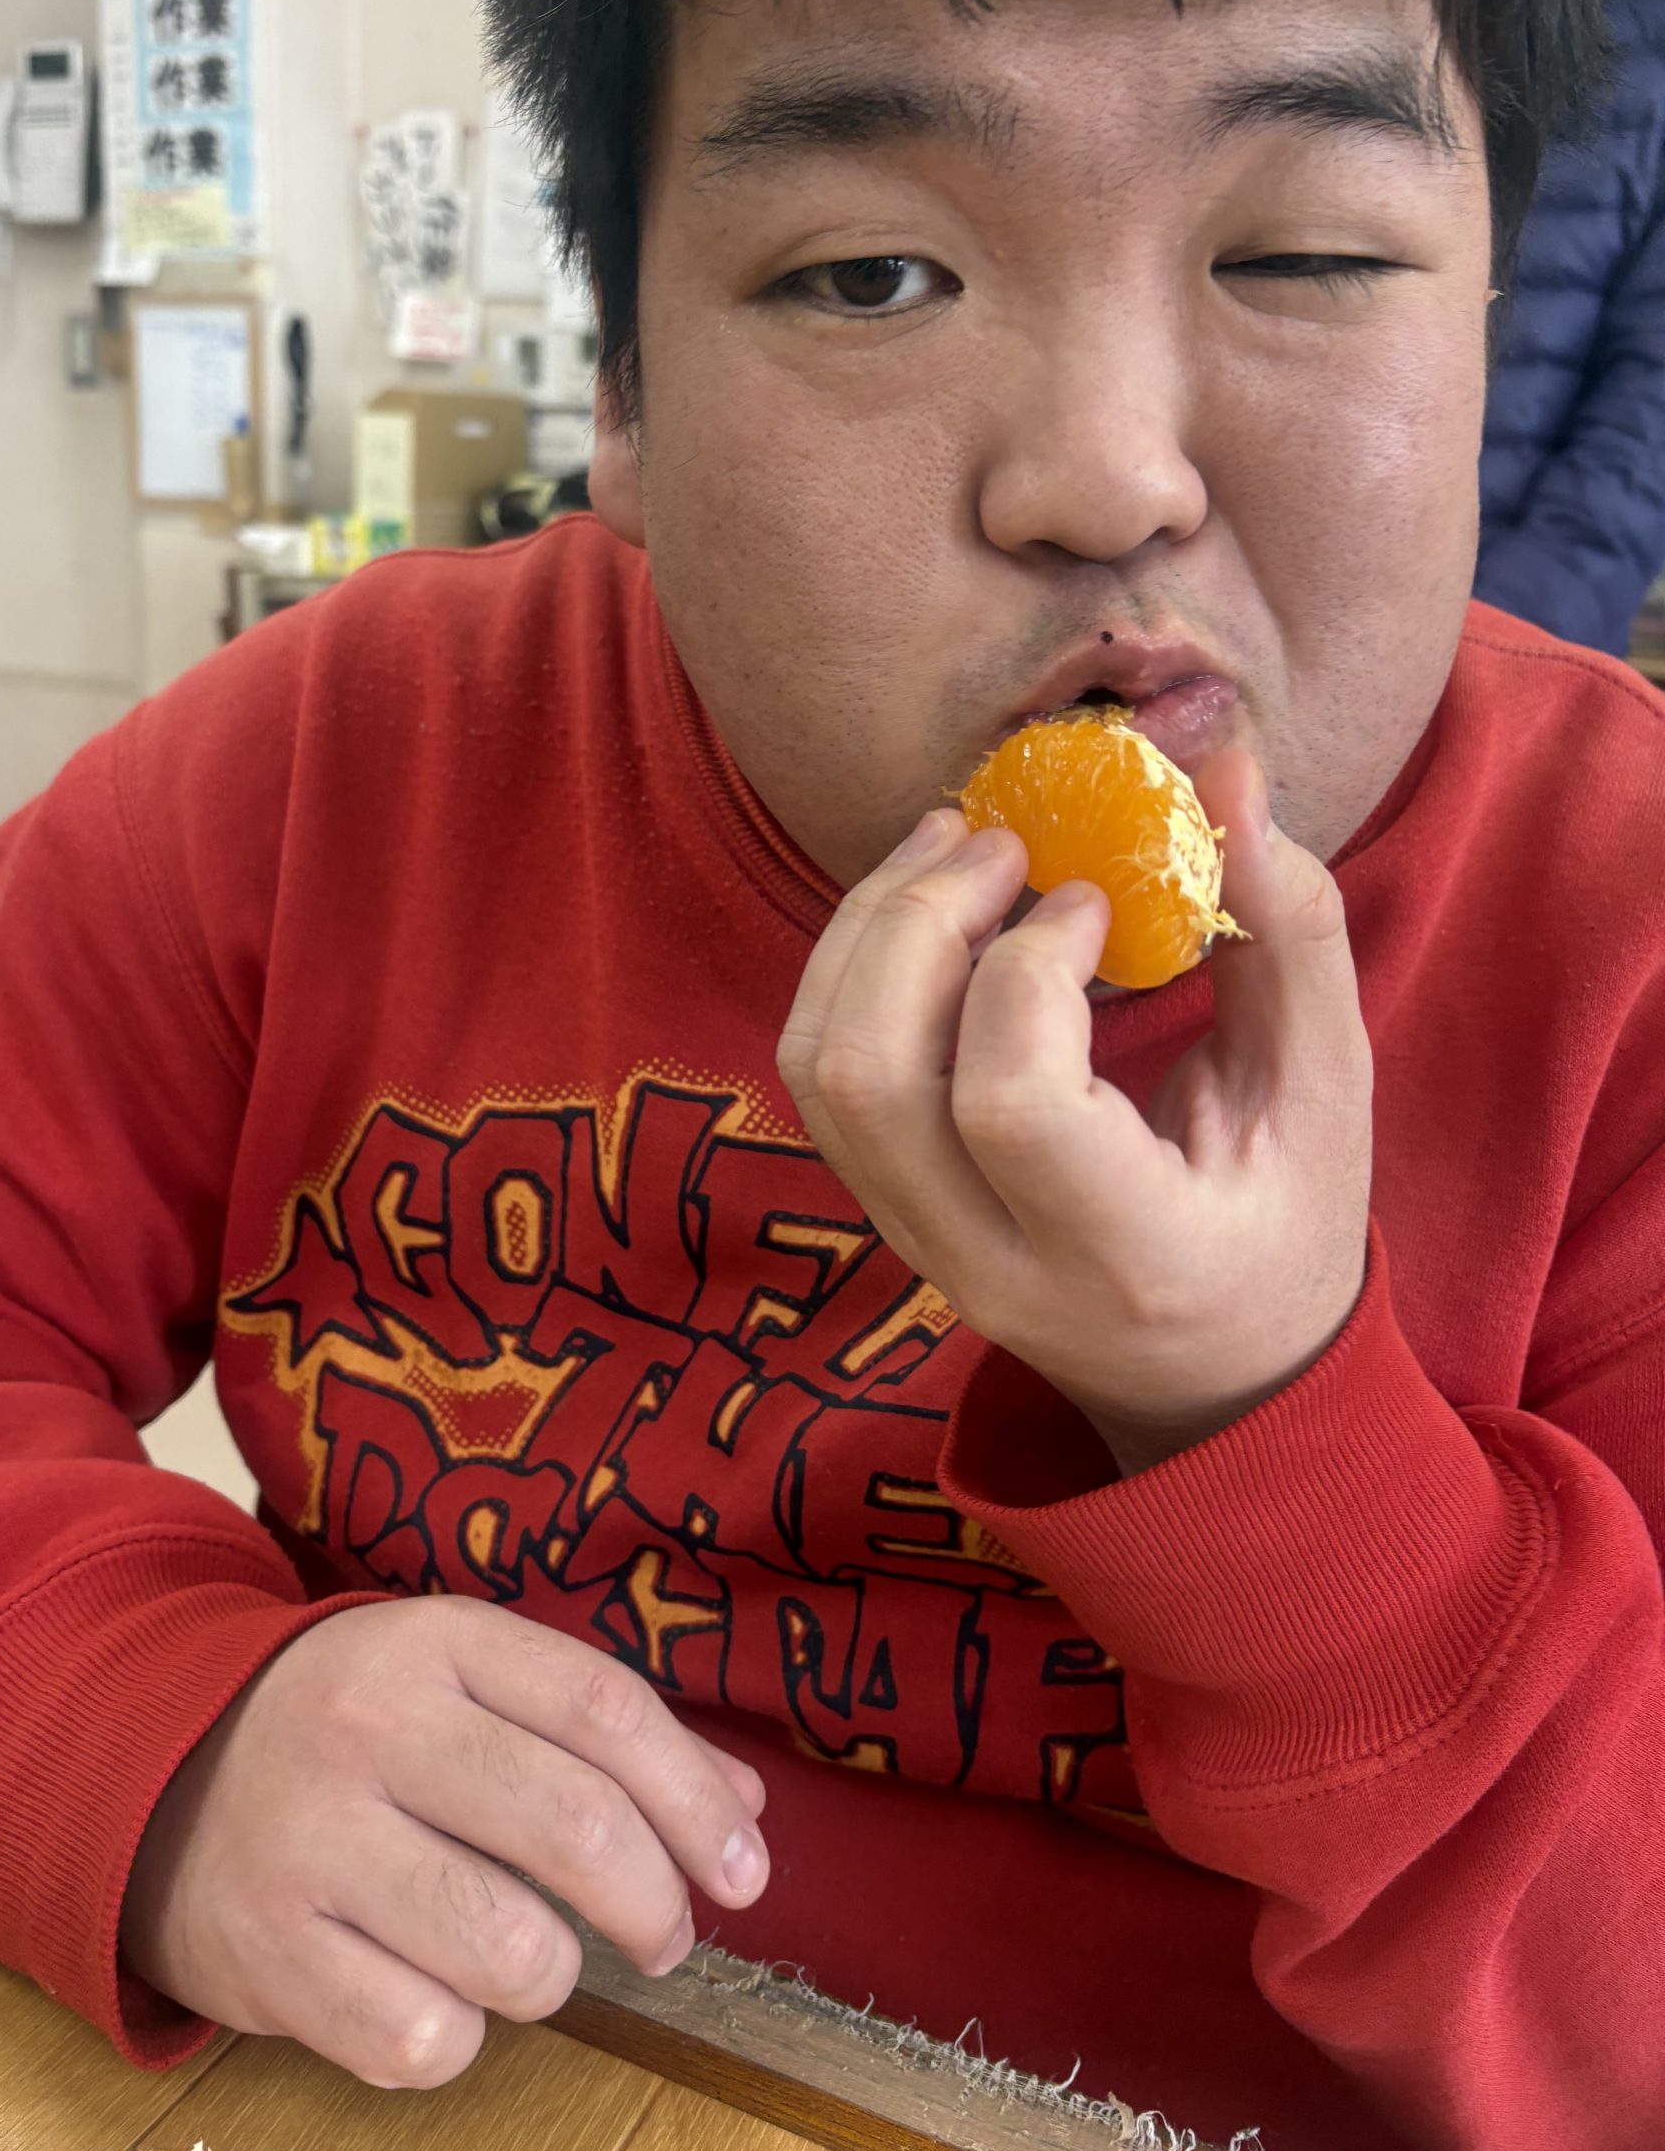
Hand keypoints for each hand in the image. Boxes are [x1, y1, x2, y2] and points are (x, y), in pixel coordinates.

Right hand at [120, 1598, 768, 2086]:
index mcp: (435, 1642)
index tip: (745, 1870)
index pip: (606, 1709)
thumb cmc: (351, 1737)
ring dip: (555, 1976)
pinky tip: (434, 1996)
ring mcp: (311, 1841)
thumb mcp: (464, 1687)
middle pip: (575, 1825)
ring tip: (535, 1961)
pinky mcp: (267, 1955)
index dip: (696, 1801)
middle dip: (657, 1904)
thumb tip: (742, 1808)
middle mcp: (372, 1727)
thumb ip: (601, 1734)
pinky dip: (456, 2039)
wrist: (145, 1775)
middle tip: (668, 1935)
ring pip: (511, 1948)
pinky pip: (419, 2038)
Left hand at [776, 749, 1371, 1473]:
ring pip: (821, 1073)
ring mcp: (919, 1250)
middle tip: (997, 839)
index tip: (1094, 898)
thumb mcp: (1328, 1092)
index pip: (1012, 1105)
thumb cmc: (1287, 1228)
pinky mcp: (882, 1213)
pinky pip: (821, 1080)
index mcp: (1127, 1256)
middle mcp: (994, 1269)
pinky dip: (853, 970)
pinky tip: (928, 910)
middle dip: (916, 921)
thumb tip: (1225, 769)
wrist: (1215, 1382)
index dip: (1030, 968)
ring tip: (952, 849)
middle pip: (872, 1079)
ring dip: (865, 932)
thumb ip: (1287, 930)